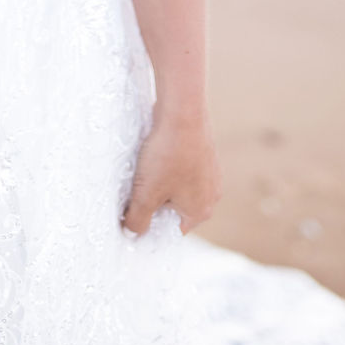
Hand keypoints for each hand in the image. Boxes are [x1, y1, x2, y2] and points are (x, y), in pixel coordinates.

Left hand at [121, 112, 220, 236]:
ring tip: (145, 166)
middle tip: (136, 187)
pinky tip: (156, 151)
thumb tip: (133, 234)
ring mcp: (210, 171)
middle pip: (174, 207)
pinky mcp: (204, 151)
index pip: (171, 229)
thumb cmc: (167, 154)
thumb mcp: (146, 194)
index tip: (133, 212)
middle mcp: (211, 194)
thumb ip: (138, 220)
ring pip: (176, 184)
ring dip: (159, 180)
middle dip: (154, 199)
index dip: (150, 223)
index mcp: (200, 211)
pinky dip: (167, 162)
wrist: (182, 111)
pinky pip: (181, 165)